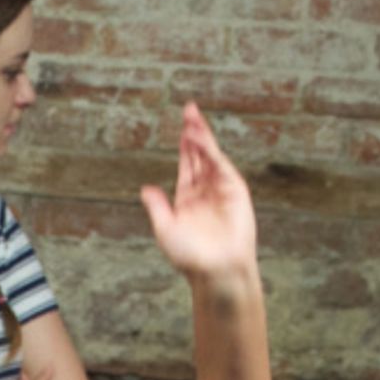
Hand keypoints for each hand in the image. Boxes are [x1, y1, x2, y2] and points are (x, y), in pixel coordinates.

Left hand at [140, 103, 257, 280]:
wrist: (216, 269)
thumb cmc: (190, 257)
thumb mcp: (165, 229)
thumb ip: (157, 207)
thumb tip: (145, 189)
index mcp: (188, 199)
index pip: (187, 165)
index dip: (184, 146)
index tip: (182, 128)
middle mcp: (205, 191)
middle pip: (199, 155)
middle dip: (194, 132)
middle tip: (189, 109)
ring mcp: (221, 189)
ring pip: (210, 156)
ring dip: (202, 136)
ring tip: (192, 115)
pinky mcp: (235, 191)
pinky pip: (220, 165)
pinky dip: (210, 150)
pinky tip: (199, 137)